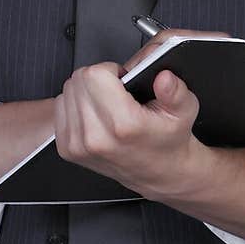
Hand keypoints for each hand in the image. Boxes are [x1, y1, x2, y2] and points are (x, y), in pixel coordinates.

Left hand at [54, 28, 234, 197]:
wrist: (158, 172)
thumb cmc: (167, 141)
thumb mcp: (184, 111)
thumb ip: (175, 91)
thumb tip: (164, 77)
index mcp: (123, 125)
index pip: (95, 75)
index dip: (111, 70)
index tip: (122, 81)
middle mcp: (96, 138)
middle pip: (79, 80)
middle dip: (97, 79)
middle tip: (116, 93)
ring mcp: (78, 145)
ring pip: (67, 91)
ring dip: (85, 91)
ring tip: (107, 104)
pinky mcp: (67, 149)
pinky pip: (60, 108)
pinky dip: (75, 105)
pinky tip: (95, 114)